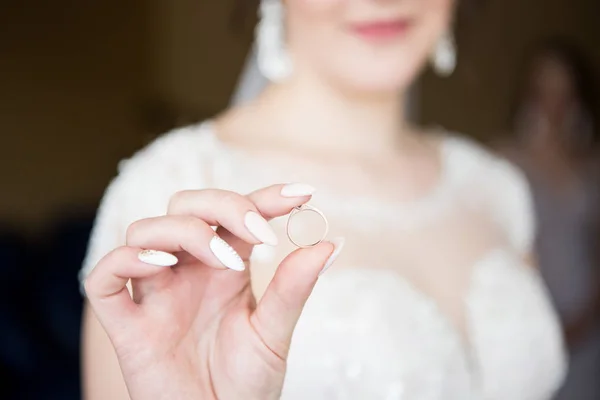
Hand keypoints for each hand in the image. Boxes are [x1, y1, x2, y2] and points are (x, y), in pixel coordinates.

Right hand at [84, 184, 341, 399]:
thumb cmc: (246, 383)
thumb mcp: (274, 333)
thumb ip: (293, 288)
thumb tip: (330, 244)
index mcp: (224, 266)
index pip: (236, 214)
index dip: (265, 196)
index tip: (302, 194)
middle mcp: (187, 271)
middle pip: (185, 207)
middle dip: (221, 206)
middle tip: (260, 232)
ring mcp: (154, 293)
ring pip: (144, 230)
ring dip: (184, 232)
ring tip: (225, 261)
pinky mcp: (126, 324)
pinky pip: (104, 278)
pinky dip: (126, 261)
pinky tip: (162, 265)